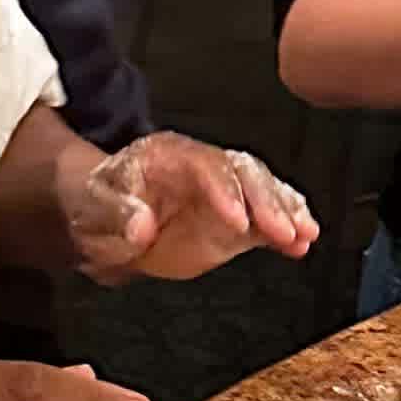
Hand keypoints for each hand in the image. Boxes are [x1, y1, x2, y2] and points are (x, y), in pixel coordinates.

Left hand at [67, 134, 317, 284]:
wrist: (105, 223)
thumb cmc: (99, 207)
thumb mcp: (95, 208)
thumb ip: (118, 215)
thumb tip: (141, 227)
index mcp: (169, 155)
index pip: (205, 166)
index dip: (224, 191)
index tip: (236, 222)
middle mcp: (204, 168)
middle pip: (244, 174)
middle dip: (267, 202)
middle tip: (282, 230)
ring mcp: (223, 194)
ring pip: (263, 192)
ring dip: (286, 212)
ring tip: (304, 234)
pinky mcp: (235, 221)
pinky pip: (266, 220)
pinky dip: (286, 230)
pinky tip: (302, 244)